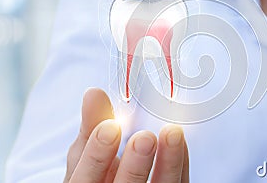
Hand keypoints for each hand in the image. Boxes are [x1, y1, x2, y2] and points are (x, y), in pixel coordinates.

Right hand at [64, 88, 188, 182]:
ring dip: (169, 164)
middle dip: (134, 167)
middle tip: (144, 138)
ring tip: (172, 133)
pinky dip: (180, 162)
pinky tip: (179, 141)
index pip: (86, 181)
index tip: (110, 126)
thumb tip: (94, 93)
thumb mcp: (86, 153)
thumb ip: (91, 126)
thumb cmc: (96, 173)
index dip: (97, 157)